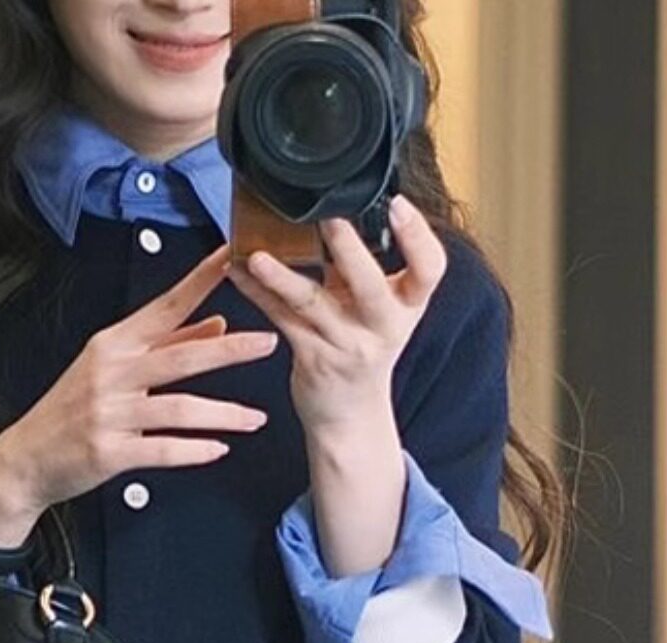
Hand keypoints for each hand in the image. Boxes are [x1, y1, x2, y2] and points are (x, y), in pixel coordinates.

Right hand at [0, 241, 277, 544]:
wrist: (28, 458)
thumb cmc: (72, 410)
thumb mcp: (113, 367)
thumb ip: (166, 344)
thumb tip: (216, 322)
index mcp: (115, 344)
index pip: (165, 305)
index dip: (201, 281)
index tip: (234, 259)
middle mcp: (112, 372)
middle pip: (180, 356)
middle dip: (230, 350)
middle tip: (269, 342)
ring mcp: (109, 413)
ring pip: (177, 408)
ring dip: (223, 414)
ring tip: (256, 419)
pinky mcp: (108, 451)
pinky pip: (160, 450)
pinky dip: (193, 451)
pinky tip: (219, 450)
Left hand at [238, 193, 447, 444]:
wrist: (350, 415)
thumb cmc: (364, 346)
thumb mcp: (380, 306)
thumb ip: (364, 264)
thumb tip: (336, 203)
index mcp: (407, 304)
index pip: (429, 269)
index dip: (418, 236)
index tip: (398, 204)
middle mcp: (382, 326)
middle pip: (370, 286)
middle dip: (349, 252)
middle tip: (330, 218)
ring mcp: (346, 344)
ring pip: (313, 303)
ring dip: (283, 278)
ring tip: (259, 256)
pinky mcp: (312, 358)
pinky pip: (280, 319)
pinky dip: (257, 293)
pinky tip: (237, 271)